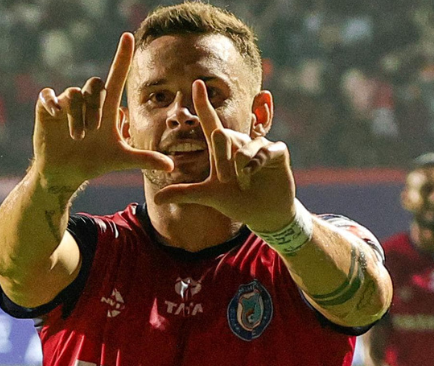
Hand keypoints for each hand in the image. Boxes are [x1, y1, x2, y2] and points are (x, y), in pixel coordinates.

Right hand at [33, 33, 172, 187]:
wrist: (66, 172)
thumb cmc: (94, 161)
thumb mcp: (121, 159)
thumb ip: (145, 158)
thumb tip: (171, 166)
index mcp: (106, 107)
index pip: (117, 77)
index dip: (123, 57)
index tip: (129, 36)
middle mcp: (87, 100)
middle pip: (95, 85)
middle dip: (94, 108)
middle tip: (91, 132)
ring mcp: (66, 103)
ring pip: (74, 93)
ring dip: (76, 115)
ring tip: (77, 137)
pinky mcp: (47, 108)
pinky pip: (48, 95)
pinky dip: (52, 102)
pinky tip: (55, 113)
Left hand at [152, 80, 295, 232]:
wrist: (265, 214)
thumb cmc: (237, 201)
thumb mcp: (209, 196)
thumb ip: (184, 193)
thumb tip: (155, 199)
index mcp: (223, 150)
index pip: (210, 123)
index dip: (203, 104)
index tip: (197, 83)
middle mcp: (240, 143)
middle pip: (224, 135)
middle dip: (222, 158)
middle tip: (226, 179)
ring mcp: (260, 146)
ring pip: (245, 145)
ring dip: (241, 165)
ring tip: (243, 182)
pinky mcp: (278, 153)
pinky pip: (267, 150)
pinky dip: (258, 161)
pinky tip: (252, 173)